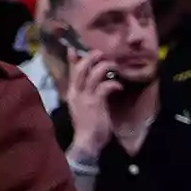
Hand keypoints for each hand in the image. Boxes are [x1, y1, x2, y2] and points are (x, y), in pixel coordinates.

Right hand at [64, 45, 119, 159]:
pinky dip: (113, 84)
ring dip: (104, 67)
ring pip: (92, 74)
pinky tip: (119, 86)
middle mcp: (77, 93)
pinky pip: (104, 87)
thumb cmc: (88, 126)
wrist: (87, 142)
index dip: (72, 60)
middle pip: (81, 68)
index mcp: (72, 93)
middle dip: (91, 58)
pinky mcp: (96, 103)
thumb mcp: (84, 107)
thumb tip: (96, 86)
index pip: (71, 72)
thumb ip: (87, 95)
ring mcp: (86, 97)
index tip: (73, 48)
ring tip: (114, 66)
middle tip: (100, 53)